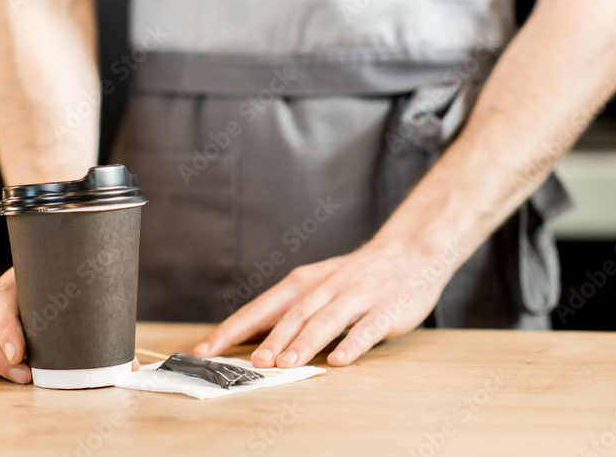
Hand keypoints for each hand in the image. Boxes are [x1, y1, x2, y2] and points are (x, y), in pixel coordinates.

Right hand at [0, 269, 140, 383]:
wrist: (46, 276)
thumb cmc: (64, 295)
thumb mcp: (77, 305)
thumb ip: (100, 332)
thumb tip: (130, 365)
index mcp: (20, 280)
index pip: (4, 300)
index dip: (8, 329)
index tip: (20, 355)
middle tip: (25, 376)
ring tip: (17, 376)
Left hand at [193, 241, 454, 367]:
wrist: (410, 252)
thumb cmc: (355, 276)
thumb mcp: (317, 284)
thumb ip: (288, 310)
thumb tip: (248, 339)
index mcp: (303, 283)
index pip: (261, 307)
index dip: (233, 328)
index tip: (206, 349)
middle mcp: (326, 287)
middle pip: (293, 315)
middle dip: (272, 338)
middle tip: (253, 362)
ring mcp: (356, 297)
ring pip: (326, 320)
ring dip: (306, 341)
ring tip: (288, 362)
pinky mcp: (385, 309)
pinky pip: (366, 328)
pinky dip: (352, 344)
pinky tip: (339, 359)